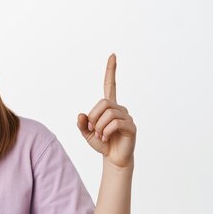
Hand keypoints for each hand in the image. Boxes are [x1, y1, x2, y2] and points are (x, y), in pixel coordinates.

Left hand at [77, 54, 136, 168]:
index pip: (110, 85)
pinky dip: (105, 132)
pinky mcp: (131, 127)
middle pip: (103, 103)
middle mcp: (119, 108)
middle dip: (94, 117)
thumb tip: (81, 115)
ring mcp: (127, 117)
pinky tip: (106, 138)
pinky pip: (115, 123)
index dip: (111, 71)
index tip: (112, 55)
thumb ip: (82, 124)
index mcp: (109, 107)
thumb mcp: (87, 133)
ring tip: (100, 136)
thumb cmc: (102, 143)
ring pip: (108, 114)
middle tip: (93, 130)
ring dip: (99, 127)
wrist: (114, 158)